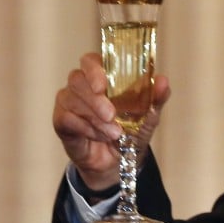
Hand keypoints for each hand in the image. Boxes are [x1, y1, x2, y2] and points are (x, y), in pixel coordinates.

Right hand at [52, 52, 169, 190]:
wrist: (117, 162)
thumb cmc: (130, 132)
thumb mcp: (148, 116)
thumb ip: (155, 98)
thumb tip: (163, 81)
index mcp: (102, 75)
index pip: (91, 60)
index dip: (94, 69)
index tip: (102, 85)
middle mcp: (81, 84)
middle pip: (77, 79)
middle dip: (95, 99)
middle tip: (111, 115)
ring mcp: (68, 101)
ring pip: (72, 100)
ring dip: (94, 118)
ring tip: (113, 133)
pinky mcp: (61, 120)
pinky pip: (66, 118)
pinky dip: (85, 129)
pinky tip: (99, 136)